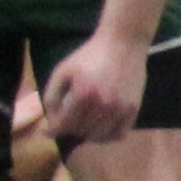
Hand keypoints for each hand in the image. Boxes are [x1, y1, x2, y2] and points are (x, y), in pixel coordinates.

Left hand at [38, 27, 151, 146]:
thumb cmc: (89, 56)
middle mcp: (102, 104)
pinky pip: (119, 134)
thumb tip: (51, 121)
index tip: (47, 132)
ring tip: (83, 126)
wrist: (123, 44)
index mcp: (83, 94)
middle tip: (67, 122)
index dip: (52, 131)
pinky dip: (108, 136)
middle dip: (69, 129)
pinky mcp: (133, 109)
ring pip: (99, 136)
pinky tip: (101, 128)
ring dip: (87, 134)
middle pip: (80, 131)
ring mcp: (120, 108)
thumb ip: (52, 96)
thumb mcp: (63, 70)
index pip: (64, 124)